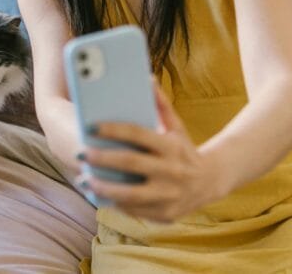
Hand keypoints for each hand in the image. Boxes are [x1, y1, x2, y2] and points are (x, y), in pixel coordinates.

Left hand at [77, 82, 218, 222]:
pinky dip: (114, 203)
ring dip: (103, 188)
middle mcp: (171, 171)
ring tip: (83, 180)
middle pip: (130, 164)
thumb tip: (145, 77)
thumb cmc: (184, 149)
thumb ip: (160, 104)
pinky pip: (135, 210)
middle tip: (80, 154)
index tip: (90, 126)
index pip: (137, 134)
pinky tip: (98, 196)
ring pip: (129, 194)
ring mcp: (169, 195)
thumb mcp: (177, 126)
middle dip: (101, 159)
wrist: (210, 182)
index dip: (112, 129)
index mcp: (171, 146)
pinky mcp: (165, 214)